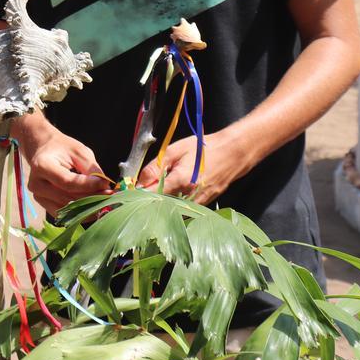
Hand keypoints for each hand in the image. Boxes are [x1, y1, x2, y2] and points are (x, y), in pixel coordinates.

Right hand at [21, 130, 109, 214]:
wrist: (45, 150)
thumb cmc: (63, 148)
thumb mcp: (79, 151)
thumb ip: (91, 168)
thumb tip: (104, 186)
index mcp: (42, 165)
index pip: (67, 182)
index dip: (88, 185)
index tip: (106, 183)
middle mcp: (36, 184)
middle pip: (67, 198)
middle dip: (91, 197)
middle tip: (109, 194)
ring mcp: (38, 196)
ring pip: (67, 209)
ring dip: (88, 207)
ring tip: (104, 200)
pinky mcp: (44, 204)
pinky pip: (64, 214)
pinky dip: (80, 212)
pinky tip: (93, 206)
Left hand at [136, 129, 254, 204]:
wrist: (232, 154)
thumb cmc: (203, 148)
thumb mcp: (176, 150)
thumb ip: (156, 166)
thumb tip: (138, 181)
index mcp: (180, 181)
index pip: (151, 196)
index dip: (137, 195)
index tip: (127, 193)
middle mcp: (188, 197)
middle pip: (159, 207)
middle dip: (145, 203)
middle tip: (136, 196)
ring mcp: (197, 204)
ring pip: (170, 211)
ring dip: (158, 206)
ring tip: (152, 196)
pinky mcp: (202, 206)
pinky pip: (182, 210)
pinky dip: (172, 206)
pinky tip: (168, 198)